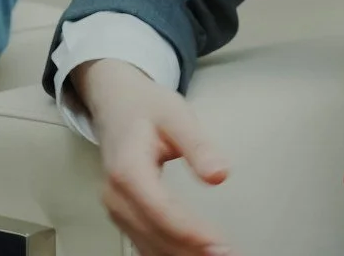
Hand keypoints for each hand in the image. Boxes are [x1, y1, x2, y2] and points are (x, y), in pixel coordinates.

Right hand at [73, 57, 233, 255]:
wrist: (116, 103)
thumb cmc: (145, 108)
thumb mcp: (176, 115)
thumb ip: (198, 145)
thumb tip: (220, 175)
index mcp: (127, 170)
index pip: (161, 210)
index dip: (191, 232)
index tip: (219, 244)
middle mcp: (116, 195)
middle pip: (155, 235)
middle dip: (191, 250)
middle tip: (228, 255)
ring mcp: (116, 208)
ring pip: (149, 245)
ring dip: (182, 255)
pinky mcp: (123, 214)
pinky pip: (145, 243)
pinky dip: (170, 252)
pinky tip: (194, 255)